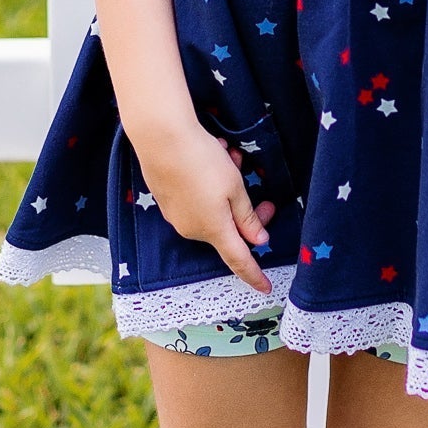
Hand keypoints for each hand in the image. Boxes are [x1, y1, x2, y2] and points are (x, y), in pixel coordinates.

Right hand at [135, 127, 276, 293]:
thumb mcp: (235, 188)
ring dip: (227, 191)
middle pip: (228, 229)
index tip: (266, 288)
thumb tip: (258, 241)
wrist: (160, 139)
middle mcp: (192, 229)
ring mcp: (176, 216)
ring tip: (232, 158)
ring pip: (213, 210)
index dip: (254, 274)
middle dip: (248, 214)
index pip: (238, 260)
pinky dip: (208, 185)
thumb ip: (247, 217)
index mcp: (214, 230)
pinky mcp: (166, 200)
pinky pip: (195, 199)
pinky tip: (212, 157)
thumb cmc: (203, 162)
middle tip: (265, 199)